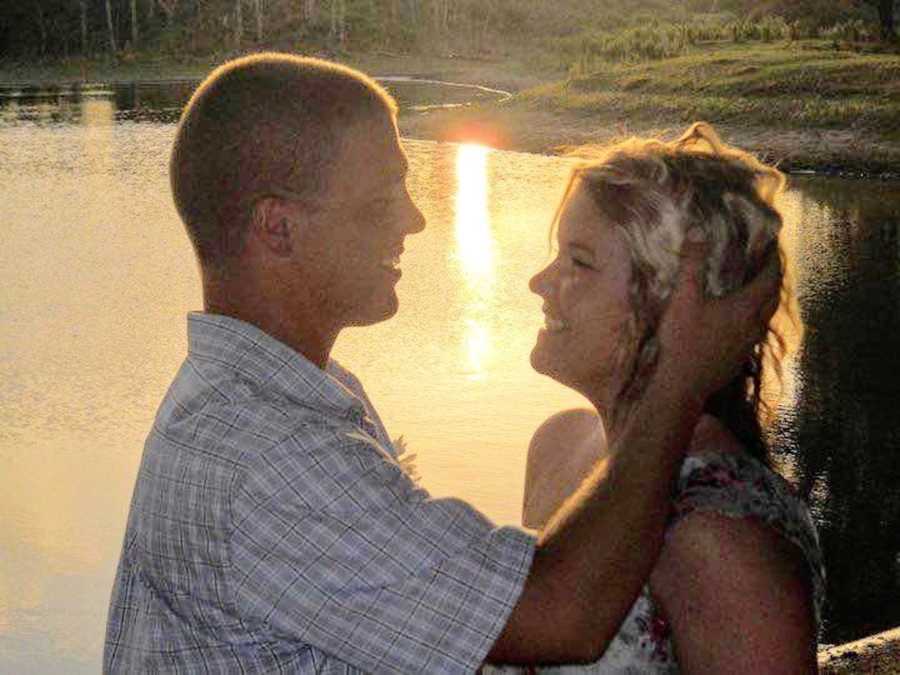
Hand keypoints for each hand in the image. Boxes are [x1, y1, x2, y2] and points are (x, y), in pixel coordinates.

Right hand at [653, 236, 780, 405]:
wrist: (681, 385)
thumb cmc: (683, 339)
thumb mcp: (683, 297)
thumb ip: (692, 263)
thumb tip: (698, 231)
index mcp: (745, 307)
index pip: (769, 279)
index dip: (773, 261)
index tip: (773, 247)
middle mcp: (753, 326)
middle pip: (773, 299)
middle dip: (773, 280)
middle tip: (767, 267)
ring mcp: (747, 346)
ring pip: (765, 319)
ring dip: (765, 302)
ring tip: (755, 292)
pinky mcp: (738, 360)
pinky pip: (754, 334)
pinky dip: (753, 321)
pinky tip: (738, 323)